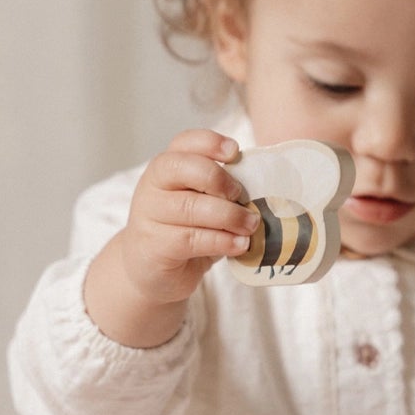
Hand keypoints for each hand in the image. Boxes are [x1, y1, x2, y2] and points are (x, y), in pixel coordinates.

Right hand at [118, 131, 259, 303]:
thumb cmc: (185, 233)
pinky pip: (192, 239)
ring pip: (191, 207)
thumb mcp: (203, 206)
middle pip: (183, 168)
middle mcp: (153, 186)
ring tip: (251, 225)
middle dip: (219, 179)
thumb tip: (263, 192)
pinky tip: (240, 245)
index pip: (184, 143)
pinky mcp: (156, 245)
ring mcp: (150, 215)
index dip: (210, 143)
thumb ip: (222, 194)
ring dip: (229, 216)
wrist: (152, 271)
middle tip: (242, 196)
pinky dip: (222, 241)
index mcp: (167, 168)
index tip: (235, 152)